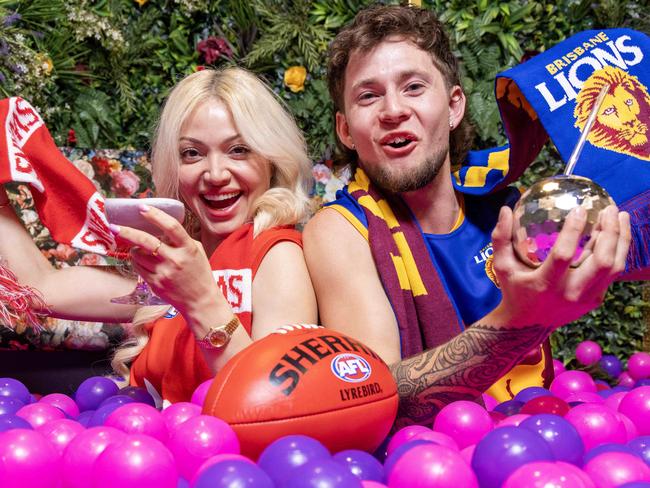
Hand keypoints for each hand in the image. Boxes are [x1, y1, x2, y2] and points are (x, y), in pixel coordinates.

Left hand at [113, 205, 225, 318]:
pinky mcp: (155, 284)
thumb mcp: (196, 251)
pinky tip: (142, 260)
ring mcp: (164, 273)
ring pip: (137, 255)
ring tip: (138, 248)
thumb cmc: (199, 273)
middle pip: (146, 241)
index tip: (142, 207)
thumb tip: (160, 228)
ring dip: (134, 248)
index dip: (155, 215)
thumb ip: (180, 239)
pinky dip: (136, 261)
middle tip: (114, 226)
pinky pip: (137, 267)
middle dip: (127, 232)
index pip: (171, 227)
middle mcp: (175, 260)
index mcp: (188, 248)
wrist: (200, 301)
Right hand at [490, 204, 630, 328]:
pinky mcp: (595, 299)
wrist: (527, 325)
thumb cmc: (513, 290)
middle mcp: (570, 293)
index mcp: (545, 284)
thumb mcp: (502, 266)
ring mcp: (586, 298)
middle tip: (610, 209)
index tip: (579, 209)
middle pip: (601, 262)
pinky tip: (615, 234)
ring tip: (620, 216)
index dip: (573, 231)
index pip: (563, 255)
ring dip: (620, 239)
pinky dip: (617, 251)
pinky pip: (612, 273)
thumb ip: (501, 238)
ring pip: (614, 267)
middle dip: (610, 232)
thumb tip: (505, 210)